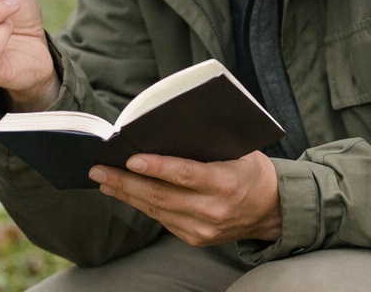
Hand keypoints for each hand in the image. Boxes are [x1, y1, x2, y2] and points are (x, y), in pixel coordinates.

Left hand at [90, 151, 281, 246]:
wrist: (272, 211)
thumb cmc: (251, 172)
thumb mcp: (239, 151)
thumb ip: (205, 145)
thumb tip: (161, 131)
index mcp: (226, 183)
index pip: (186, 174)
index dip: (157, 167)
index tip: (131, 159)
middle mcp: (213, 210)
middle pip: (162, 195)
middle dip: (126, 182)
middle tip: (98, 169)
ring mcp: (203, 228)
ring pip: (157, 210)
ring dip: (126, 194)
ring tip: (104, 179)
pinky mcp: (196, 238)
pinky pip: (162, 220)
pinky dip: (142, 205)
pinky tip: (126, 193)